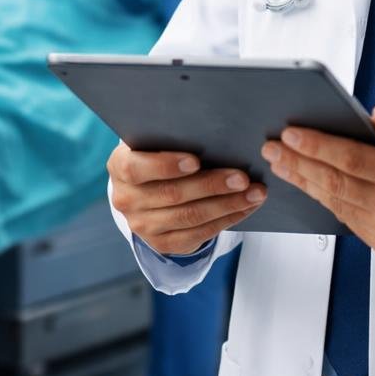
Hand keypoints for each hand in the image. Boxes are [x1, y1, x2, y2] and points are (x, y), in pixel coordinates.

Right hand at [107, 143, 266, 256]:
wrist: (146, 187)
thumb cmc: (159, 152)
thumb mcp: (156, 141)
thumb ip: (173, 136)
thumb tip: (215, 131)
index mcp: (120, 167)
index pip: (136, 168)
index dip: (165, 165)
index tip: (195, 160)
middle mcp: (126, 200)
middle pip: (172, 195)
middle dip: (212, 186)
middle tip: (242, 177)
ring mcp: (143, 226)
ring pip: (190, 218)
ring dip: (227, 205)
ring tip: (254, 193)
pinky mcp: (162, 244)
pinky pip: (198, 235)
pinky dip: (226, 220)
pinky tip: (245, 207)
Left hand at [260, 106, 374, 258]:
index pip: (353, 161)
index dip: (318, 146)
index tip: (290, 133)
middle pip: (336, 184)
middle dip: (299, 164)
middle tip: (271, 147)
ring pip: (336, 204)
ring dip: (305, 182)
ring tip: (280, 162)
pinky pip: (347, 219)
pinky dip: (325, 199)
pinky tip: (308, 183)